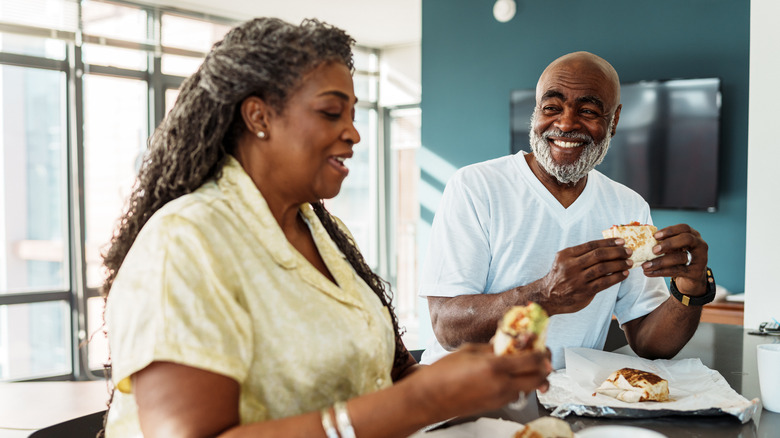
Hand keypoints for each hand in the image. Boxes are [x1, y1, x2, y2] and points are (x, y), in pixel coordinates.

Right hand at [407, 344, 550, 419]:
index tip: (541, 345)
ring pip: (530, 388)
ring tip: (524, 365)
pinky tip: (508, 376)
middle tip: (541, 355)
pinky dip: (519, 385)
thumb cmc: (443, 373)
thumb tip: (507, 342)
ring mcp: (500, 398)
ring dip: (532, 376)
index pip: (533, 360)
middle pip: (539, 378)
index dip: (542, 351)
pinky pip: (516, 395)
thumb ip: (492, 347)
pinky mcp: (495, 406)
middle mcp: (502, 385)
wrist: (429, 397)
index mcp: (495, 367)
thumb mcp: (469, 351)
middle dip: (545, 366)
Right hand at [539, 238, 631, 314]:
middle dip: (616, 252)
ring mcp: (577, 279)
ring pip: (603, 268)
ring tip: (629, 262)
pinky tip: (624, 274)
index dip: (608, 242)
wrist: (548, 296)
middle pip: (598, 255)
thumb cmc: (560, 276)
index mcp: (566, 255)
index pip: (591, 245)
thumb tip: (606, 248)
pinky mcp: (584, 291)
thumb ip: (580, 255)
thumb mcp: (564, 261)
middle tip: (628, 251)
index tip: (621, 241)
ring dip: (619, 264)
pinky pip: (604, 282)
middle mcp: (571, 265)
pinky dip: (616, 277)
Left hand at [641, 224, 708, 295]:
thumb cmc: (679, 258)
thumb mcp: (674, 248)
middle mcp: (699, 245)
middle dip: (668, 243)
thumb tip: (643, 239)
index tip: (655, 236)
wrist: (692, 279)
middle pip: (686, 239)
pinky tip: (650, 272)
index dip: (670, 230)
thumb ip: (664, 243)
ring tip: (646, 266)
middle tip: (654, 250)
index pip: (684, 228)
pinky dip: (661, 272)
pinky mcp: (695, 272)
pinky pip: (676, 271)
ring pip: (680, 257)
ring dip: (660, 261)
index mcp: (693, 235)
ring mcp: (700, 259)